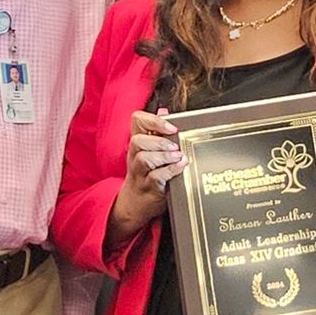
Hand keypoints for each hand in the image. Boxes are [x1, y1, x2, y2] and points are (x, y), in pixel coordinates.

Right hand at [107, 109, 182, 240]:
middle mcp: (134, 156)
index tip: (171, 126)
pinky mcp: (148, 188)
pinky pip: (156, 177)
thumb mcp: (148, 151)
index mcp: (137, 143)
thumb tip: (164, 110)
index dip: (153, 120)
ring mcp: (139, 173)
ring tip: (178, 156)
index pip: (137, 120)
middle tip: (174, 145)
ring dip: (163, 156)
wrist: (134, 205)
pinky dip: (171, 171)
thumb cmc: (146, 174)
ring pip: (144, 159)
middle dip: (158, 141)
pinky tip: (181, 167)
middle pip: (137, 141)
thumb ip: (156, 131)